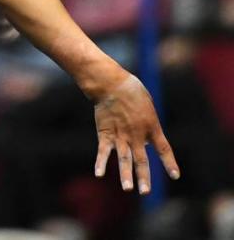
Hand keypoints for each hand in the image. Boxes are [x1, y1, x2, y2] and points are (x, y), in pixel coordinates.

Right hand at [93, 74, 179, 193]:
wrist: (110, 83)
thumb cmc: (131, 90)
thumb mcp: (148, 104)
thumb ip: (149, 121)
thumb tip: (148, 136)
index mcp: (152, 126)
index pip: (163, 149)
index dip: (169, 163)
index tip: (175, 175)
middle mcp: (137, 135)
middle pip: (142, 160)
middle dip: (144, 177)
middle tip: (145, 192)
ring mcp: (120, 135)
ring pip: (124, 159)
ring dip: (126, 175)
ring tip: (128, 189)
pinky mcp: (105, 133)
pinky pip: (103, 151)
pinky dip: (100, 163)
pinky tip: (99, 174)